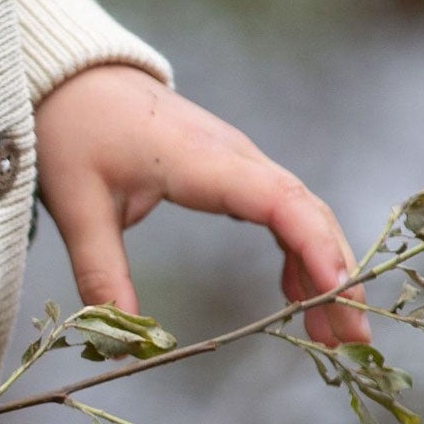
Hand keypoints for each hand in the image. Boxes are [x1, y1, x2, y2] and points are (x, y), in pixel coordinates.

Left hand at [33, 64, 373, 349]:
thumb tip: (124, 344)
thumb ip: (101, 275)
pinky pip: (279, 210)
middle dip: (335, 275)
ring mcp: (237, 160)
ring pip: (300, 214)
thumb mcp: (78, 209)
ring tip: (334, 332)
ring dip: (323, 269)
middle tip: (352, 338)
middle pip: (306, 213)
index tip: (336, 291)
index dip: (313, 245)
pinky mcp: (230, 168)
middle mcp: (235, 156)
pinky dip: (296, 252)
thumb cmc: (73, 132)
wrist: (71, 79)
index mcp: (201, 161)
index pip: (278, 201)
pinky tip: (298, 295)